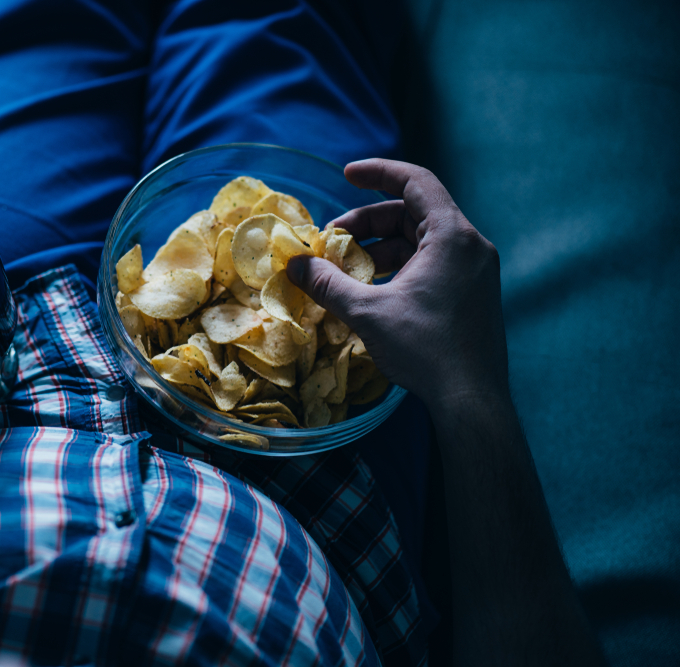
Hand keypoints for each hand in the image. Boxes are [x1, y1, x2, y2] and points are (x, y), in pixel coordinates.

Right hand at [286, 158, 508, 409]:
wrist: (472, 400)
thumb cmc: (425, 350)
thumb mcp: (367, 312)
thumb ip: (328, 283)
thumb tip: (294, 265)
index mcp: (451, 236)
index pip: (416, 181)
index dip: (378, 172)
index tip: (347, 174)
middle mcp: (469, 245)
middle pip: (414, 212)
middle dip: (369, 221)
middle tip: (332, 240)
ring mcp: (474, 270)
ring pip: (420, 240)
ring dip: (380, 247)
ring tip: (346, 269)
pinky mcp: (472, 292)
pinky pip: (431, 263)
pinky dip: (399, 266)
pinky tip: (372, 289)